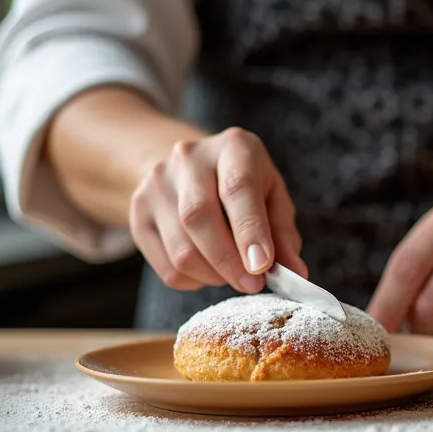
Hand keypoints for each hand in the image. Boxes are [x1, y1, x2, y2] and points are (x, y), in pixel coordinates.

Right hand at [129, 127, 306, 291]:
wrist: (190, 167)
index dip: (250, 232)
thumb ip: (283, 234)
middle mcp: (189, 157)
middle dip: (229, 262)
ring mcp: (156, 183)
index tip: (262, 268)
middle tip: (252, 284)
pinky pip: (165, 265)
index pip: (237, 188)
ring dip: (212, 275)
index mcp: (233, 146)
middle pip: (199, 217)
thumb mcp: (272, 197)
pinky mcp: (137, 211)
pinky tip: (208, 270)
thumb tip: (295, 273)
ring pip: (181, 248)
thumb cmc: (242, 184)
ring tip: (233, 275)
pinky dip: (193, 280)